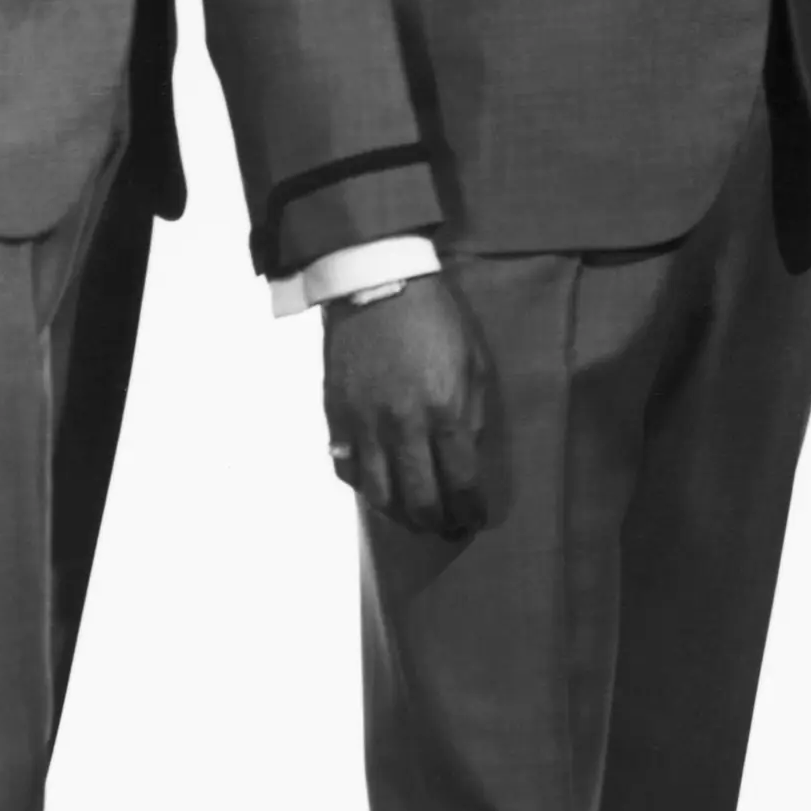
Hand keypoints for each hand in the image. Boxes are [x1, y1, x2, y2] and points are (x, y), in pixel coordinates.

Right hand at [322, 274, 495, 542]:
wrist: (376, 282)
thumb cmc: (436, 319)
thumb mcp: (474, 362)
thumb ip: (472, 415)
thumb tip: (468, 458)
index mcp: (445, 412)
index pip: (462, 483)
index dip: (471, 510)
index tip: (474, 519)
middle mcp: (403, 427)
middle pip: (420, 500)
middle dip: (437, 523)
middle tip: (445, 528)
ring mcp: (364, 424)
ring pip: (379, 495)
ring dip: (400, 515)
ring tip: (414, 517)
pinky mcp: (335, 416)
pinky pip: (347, 468)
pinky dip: (364, 487)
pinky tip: (380, 487)